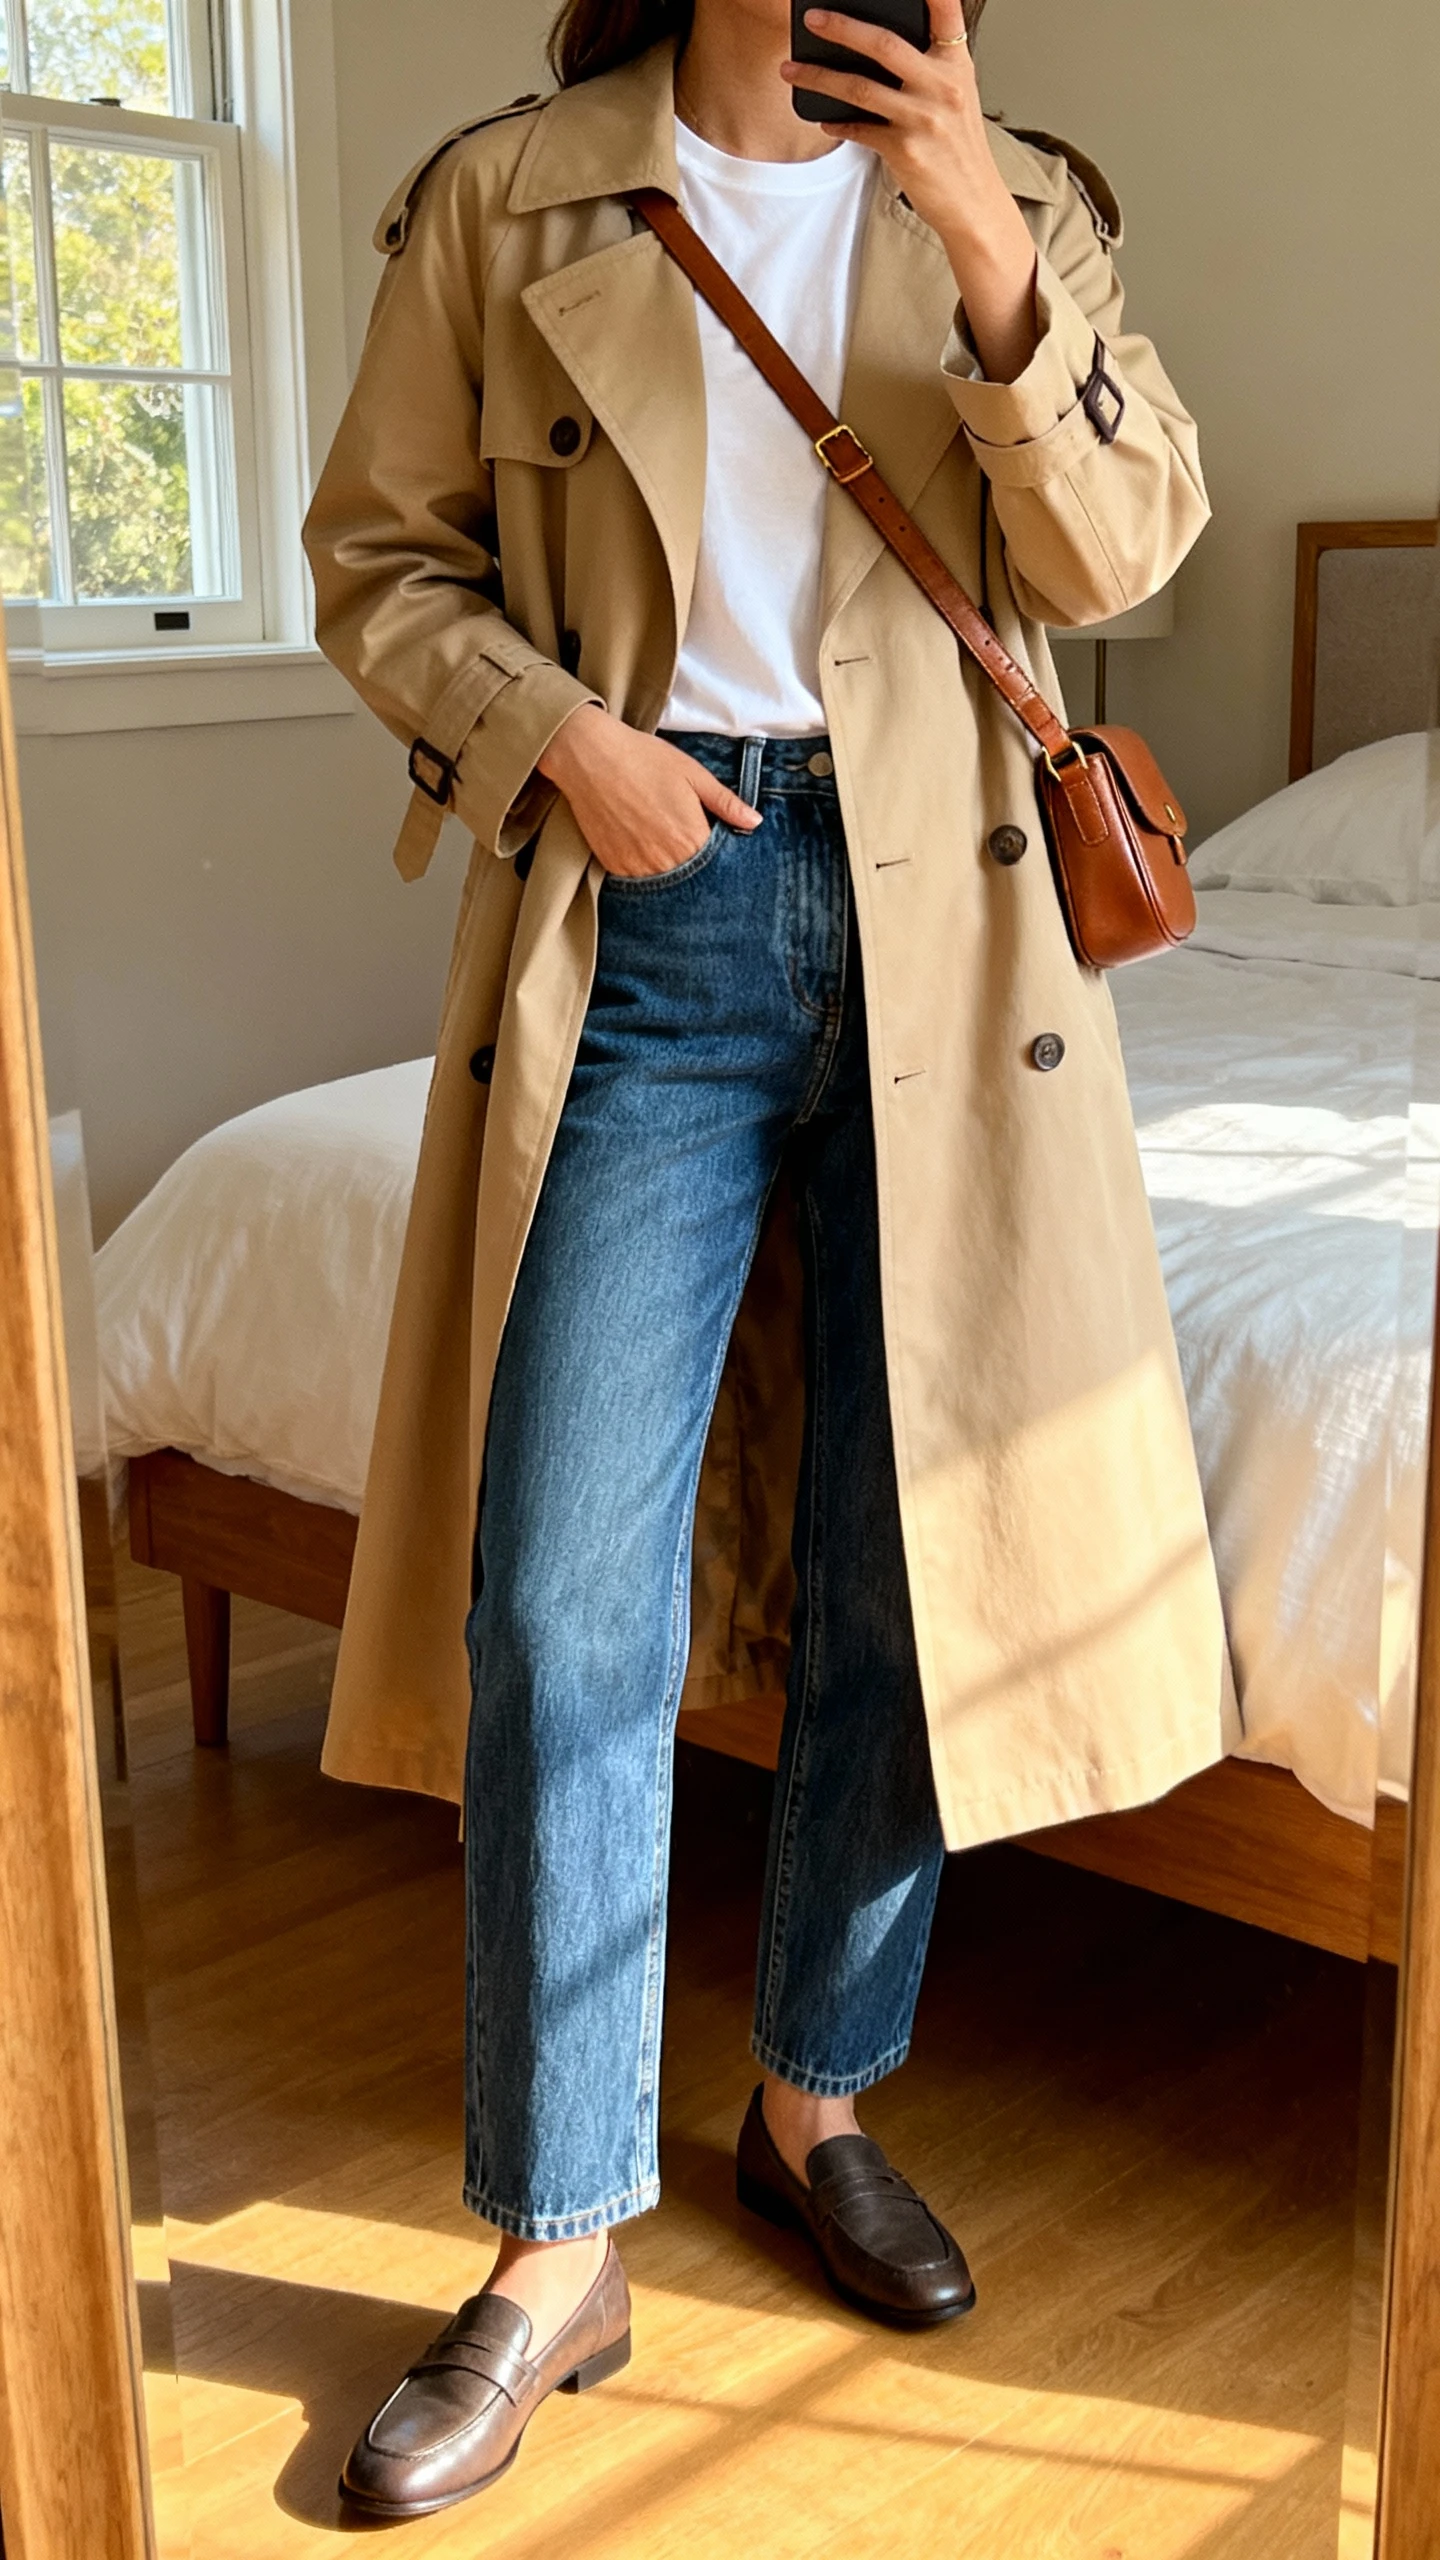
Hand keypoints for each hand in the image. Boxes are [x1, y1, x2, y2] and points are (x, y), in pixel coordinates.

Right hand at [537, 704, 761, 877]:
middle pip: (690, 878)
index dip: (717, 856)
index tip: (714, 844)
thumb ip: (725, 802)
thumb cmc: (644, 759)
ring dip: (668, 869)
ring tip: (661, 840)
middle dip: (694, 865)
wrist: (590, 756)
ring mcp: (637, 867)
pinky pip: (635, 879)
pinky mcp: (613, 866)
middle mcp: (666, 861)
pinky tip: (640, 843)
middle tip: (682, 839)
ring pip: (662, 882)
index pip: (716, 865)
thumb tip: (754, 821)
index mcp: (691, 838)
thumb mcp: (692, 774)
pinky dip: (642, 867)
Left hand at [782, 0, 1038, 382]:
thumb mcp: (956, 95)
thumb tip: (873, 45)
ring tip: (792, 69)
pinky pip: (859, 129)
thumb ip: (928, 65)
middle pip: (883, 43)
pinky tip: (821, 117)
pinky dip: (835, 122)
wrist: (974, 201)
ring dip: (819, 76)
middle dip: (841, 26)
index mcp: (956, 64)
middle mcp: (942, 86)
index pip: (944, 10)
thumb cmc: (959, 147)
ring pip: (859, 88)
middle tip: (813, 17)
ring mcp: (923, 118)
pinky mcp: (905, 150)